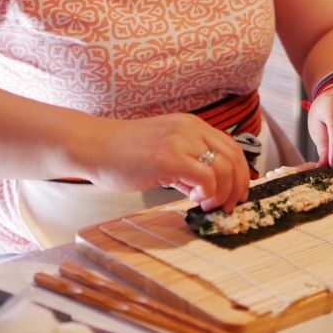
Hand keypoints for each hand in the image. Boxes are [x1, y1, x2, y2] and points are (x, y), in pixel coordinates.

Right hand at [90, 113, 249, 211]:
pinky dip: (208, 193)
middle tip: (227, 206)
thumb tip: (204, 190)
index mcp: (191, 126)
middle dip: (237, 186)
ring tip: (207, 205)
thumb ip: (185, 169)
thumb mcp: (162, 154)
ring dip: (223, 193)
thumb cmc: (121, 153)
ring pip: (225, 168)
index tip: (235, 194)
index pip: (231, 147)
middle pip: (234, 158)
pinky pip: (206, 178)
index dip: (240, 173)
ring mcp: (180, 141)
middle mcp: (190, 129)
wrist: (91, 145)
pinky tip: (195, 200)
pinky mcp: (169, 158)